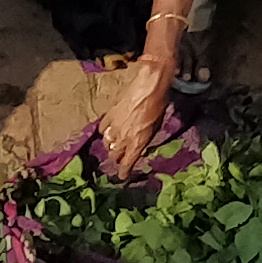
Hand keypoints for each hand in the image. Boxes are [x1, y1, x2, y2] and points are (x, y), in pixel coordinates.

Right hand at [94, 51, 179, 172]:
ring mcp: (114, 127)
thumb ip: (145, 139)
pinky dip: (105, 130)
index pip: (126, 164)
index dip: (123, 172)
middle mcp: (123, 138)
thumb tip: (140, 145)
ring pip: (107, 143)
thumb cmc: (158, 105)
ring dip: (110, 145)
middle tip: (120, 157)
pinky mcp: (109, 115)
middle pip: (114, 155)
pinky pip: (103, 128)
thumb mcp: (156, 126)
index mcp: (137, 143)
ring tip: (113, 144)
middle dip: (116, 158)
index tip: (122, 176)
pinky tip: (109, 128)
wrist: (148, 85)